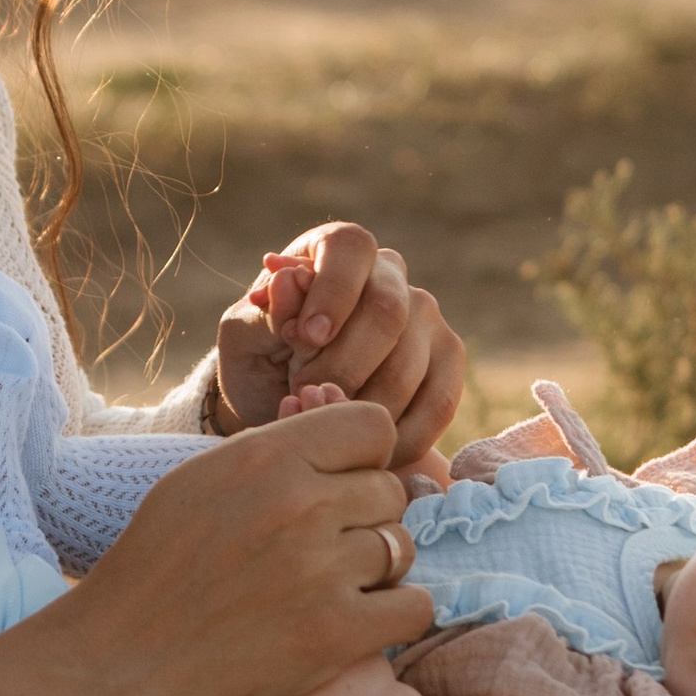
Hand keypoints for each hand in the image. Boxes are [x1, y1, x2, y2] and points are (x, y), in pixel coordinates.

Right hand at [0, 400, 431, 695]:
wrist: (119, 658)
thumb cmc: (158, 564)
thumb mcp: (204, 478)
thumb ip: (279, 453)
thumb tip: (356, 443)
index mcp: (267, 455)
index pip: (374, 428)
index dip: (360, 459)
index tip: (335, 489)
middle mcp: (301, 504)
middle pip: (391, 490)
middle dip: (363, 518)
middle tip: (317, 550)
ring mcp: (321, 570)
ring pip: (403, 548)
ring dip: (374, 570)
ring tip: (322, 588)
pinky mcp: (335, 635)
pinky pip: (415, 605)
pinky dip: (394, 615)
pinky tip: (352, 621)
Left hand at [213, 224, 464, 462]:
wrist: (289, 409)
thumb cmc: (262, 363)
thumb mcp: (246, 337)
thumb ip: (266, 311)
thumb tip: (286, 276)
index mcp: (338, 251)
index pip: (350, 249)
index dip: (331, 292)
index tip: (303, 339)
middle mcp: (391, 275)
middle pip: (387, 311)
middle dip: (341, 364)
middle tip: (303, 393)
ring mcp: (427, 319)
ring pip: (409, 365)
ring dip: (360, 406)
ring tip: (323, 422)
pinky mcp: (449, 364)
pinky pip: (438, 404)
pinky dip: (397, 436)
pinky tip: (361, 447)